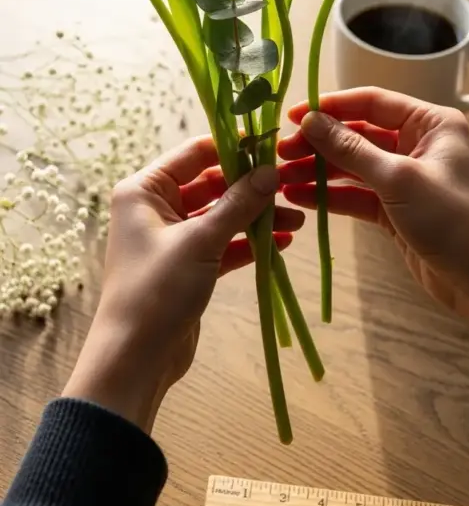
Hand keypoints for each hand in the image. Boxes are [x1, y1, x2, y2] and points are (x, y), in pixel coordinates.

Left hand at [64, 136, 303, 431]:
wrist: (136, 358)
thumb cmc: (157, 290)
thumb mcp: (201, 241)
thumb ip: (238, 203)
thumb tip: (271, 171)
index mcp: (144, 190)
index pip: (194, 154)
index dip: (233, 148)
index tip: (272, 146)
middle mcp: (155, 208)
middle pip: (211, 184)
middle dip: (251, 187)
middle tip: (291, 186)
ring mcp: (173, 238)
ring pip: (221, 216)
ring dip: (256, 217)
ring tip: (295, 221)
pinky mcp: (188, 265)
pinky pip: (223, 244)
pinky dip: (249, 243)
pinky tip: (281, 243)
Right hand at [278, 88, 468, 342]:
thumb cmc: (451, 218)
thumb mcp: (398, 178)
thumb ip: (352, 149)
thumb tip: (311, 121)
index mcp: (430, 124)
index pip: (372, 102)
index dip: (331, 106)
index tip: (293, 115)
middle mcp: (417, 144)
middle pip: (358, 134)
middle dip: (319, 144)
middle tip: (279, 153)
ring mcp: (405, 178)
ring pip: (353, 167)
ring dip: (318, 172)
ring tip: (280, 178)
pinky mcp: (395, 209)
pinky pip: (356, 195)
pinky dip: (329, 196)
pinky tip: (298, 198)